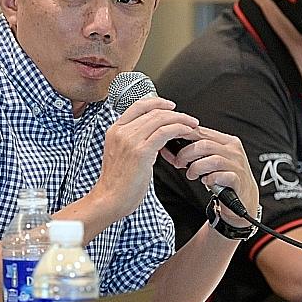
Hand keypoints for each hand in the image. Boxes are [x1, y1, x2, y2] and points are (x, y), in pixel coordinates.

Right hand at [87, 96, 199, 224]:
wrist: (109, 199)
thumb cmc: (117, 183)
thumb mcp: (121, 154)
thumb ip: (133, 142)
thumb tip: (153, 138)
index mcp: (115, 130)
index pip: (138, 105)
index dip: (157, 102)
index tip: (170, 106)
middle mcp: (121, 132)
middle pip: (153, 111)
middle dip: (175, 113)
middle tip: (188, 119)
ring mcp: (130, 140)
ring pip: (161, 119)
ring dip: (181, 120)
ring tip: (191, 125)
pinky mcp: (141, 151)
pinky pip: (165, 132)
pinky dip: (179, 129)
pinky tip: (186, 133)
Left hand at [164, 125, 258, 230]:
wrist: (243, 199)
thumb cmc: (224, 177)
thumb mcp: (210, 160)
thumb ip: (195, 152)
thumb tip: (169, 147)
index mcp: (226, 141)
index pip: (201, 131)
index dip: (182, 136)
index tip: (169, 143)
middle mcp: (233, 150)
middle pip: (204, 144)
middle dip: (186, 154)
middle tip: (179, 163)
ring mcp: (237, 164)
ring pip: (212, 159)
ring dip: (196, 168)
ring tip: (192, 175)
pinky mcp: (238, 179)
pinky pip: (220, 176)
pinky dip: (209, 179)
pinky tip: (207, 182)